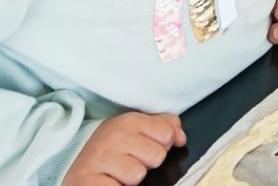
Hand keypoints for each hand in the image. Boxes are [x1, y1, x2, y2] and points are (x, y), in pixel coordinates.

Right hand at [65, 111, 185, 185]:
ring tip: (116, 172)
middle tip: (128, 161)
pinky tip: (108, 180)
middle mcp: (114, 136)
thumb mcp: (137, 129)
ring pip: (138, 174)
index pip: (167, 135)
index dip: (160, 145)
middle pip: (157, 156)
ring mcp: (99, 158)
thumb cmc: (112, 148)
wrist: (72, 163)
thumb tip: (181, 138)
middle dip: (146, 163)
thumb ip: (165, 126)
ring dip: (129, 178)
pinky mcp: (89, 180)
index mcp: (130, 121)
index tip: (144, 147)